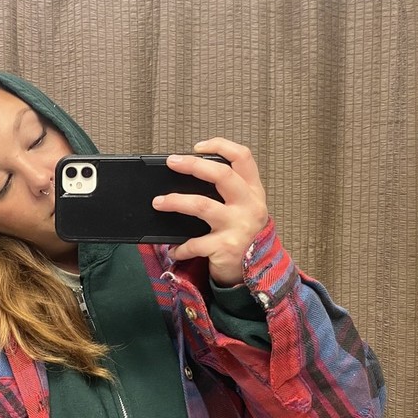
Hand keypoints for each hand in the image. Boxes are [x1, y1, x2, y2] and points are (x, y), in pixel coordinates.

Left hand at [152, 138, 269, 286]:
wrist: (259, 271)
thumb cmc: (243, 233)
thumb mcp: (244, 208)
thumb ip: (228, 191)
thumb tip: (188, 175)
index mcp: (253, 191)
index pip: (243, 157)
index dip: (221, 146)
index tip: (197, 147)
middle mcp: (249, 205)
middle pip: (222, 175)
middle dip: (193, 165)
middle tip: (171, 162)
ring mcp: (238, 226)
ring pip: (202, 205)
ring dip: (175, 202)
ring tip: (158, 202)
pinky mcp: (226, 247)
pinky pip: (195, 243)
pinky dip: (180, 248)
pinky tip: (173, 250)